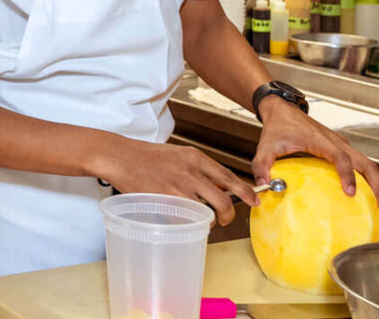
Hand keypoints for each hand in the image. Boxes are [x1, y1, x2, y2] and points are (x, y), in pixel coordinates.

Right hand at [94, 138, 259, 226]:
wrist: (123, 157)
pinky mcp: (165, 201)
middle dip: (229, 215)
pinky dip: (187, 222)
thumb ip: (201, 169)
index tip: (255, 200)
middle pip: (223, 200)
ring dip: (207, 221)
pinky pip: (185, 219)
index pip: (229, 177)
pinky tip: (181, 219)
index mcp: (196, 158)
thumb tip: (221, 186)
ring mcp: (178, 188)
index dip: (246, 192)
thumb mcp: (181, 155)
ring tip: (202, 220)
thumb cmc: (149, 157)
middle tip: (226, 219)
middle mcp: (191, 172)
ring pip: (205, 212)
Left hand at [253, 97, 378, 216]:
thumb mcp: (265, 146)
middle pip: (366, 163)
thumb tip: (264, 186)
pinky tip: (368, 198)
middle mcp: (337, 142)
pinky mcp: (341, 148)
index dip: (347, 174)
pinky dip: (368, 180)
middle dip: (378, 186)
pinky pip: (360, 164)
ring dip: (378, 185)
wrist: (283, 109)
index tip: (350, 192)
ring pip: (368, 164)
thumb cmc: (277, 127)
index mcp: (321, 140)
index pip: (340, 157)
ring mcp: (341, 145)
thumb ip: (261, 165)